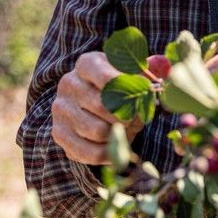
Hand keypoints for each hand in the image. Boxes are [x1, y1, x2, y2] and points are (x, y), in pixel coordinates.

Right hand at [51, 51, 143, 165]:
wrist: (94, 105)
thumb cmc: (121, 88)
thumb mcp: (134, 75)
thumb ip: (146, 74)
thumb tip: (158, 78)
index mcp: (88, 63)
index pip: (108, 78)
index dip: (129, 93)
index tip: (141, 97)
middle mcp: (69, 83)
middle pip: (104, 107)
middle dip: (127, 117)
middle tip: (135, 118)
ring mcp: (61, 109)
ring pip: (98, 131)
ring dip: (118, 135)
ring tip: (124, 129)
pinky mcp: (59, 134)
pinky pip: (91, 152)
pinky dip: (110, 153)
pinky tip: (115, 145)